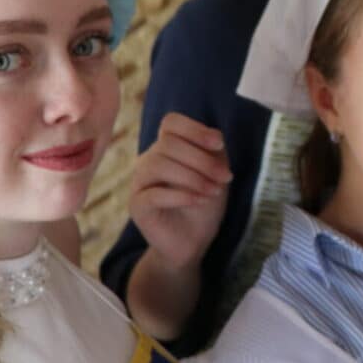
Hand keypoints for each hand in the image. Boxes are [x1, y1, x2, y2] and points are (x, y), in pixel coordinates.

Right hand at [128, 112, 230, 271]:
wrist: (192, 239)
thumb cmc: (204, 203)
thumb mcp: (216, 173)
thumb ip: (214, 152)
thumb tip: (214, 136)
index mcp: (168, 147)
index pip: (171, 123)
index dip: (195, 129)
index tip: (219, 144)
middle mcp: (150, 159)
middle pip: (168, 143)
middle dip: (202, 159)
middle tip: (225, 178)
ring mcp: (140, 182)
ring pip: (158, 164)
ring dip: (193, 177)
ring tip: (214, 191)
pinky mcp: (137, 205)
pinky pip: (154, 194)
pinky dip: (182, 195)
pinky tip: (200, 201)